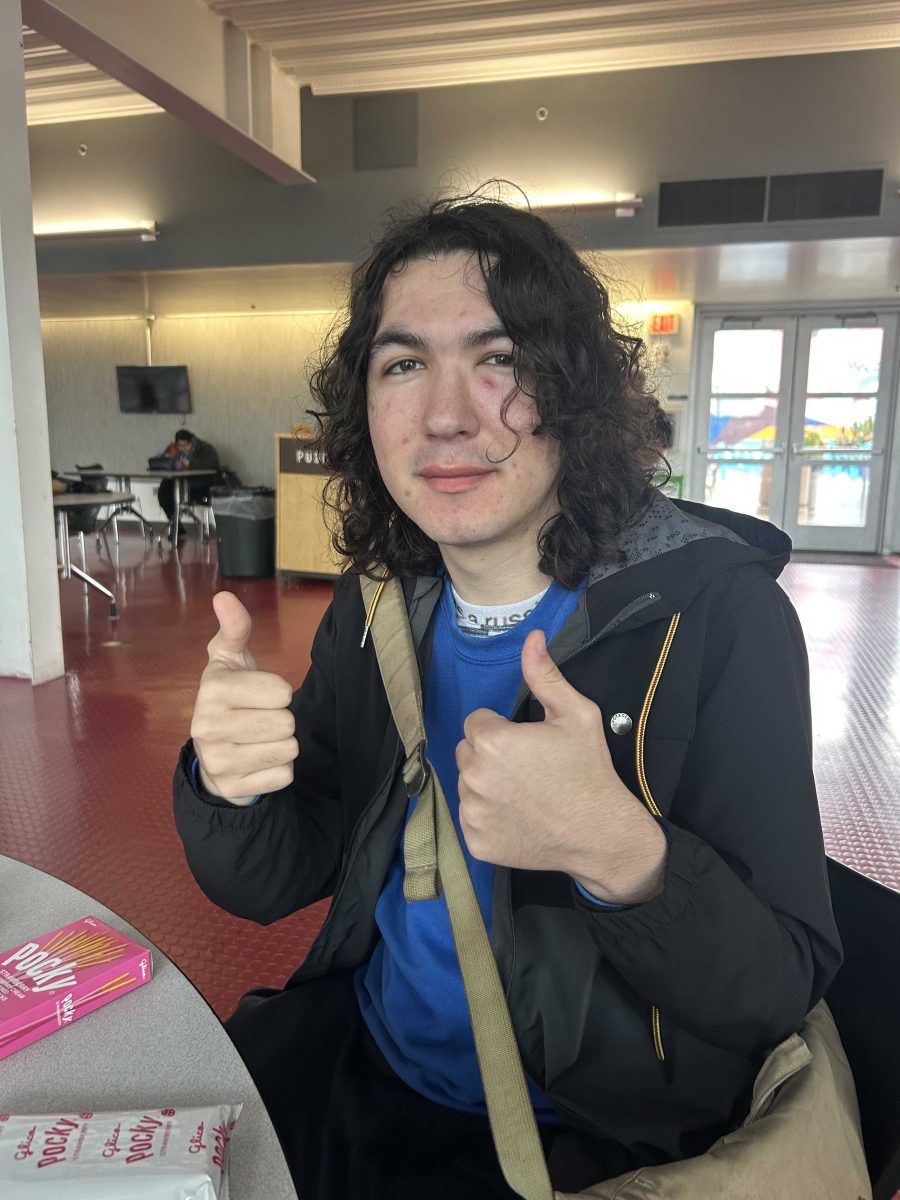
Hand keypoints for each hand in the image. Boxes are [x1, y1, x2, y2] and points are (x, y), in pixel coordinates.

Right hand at [190, 592, 297, 804]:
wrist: (211, 754)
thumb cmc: (229, 698)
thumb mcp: (229, 660)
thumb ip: (235, 628)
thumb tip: (224, 597)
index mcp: (213, 689)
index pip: (281, 691)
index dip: (279, 692)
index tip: (260, 695)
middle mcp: (208, 726)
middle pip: (286, 722)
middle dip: (281, 720)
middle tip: (259, 720)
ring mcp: (219, 761)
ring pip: (288, 749)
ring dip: (282, 744)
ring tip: (259, 739)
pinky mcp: (233, 788)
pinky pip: (284, 775)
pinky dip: (278, 769)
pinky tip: (257, 761)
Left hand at [455, 630, 666, 903]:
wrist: (601, 834)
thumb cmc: (589, 771)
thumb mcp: (576, 715)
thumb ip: (545, 675)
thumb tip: (532, 638)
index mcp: (492, 742)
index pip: (476, 722)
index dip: (502, 730)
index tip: (526, 744)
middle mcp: (474, 776)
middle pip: (467, 752)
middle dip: (490, 755)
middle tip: (526, 769)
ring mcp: (473, 812)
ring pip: (466, 785)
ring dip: (486, 785)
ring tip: (523, 794)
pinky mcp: (475, 841)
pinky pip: (470, 818)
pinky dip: (488, 818)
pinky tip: (518, 818)